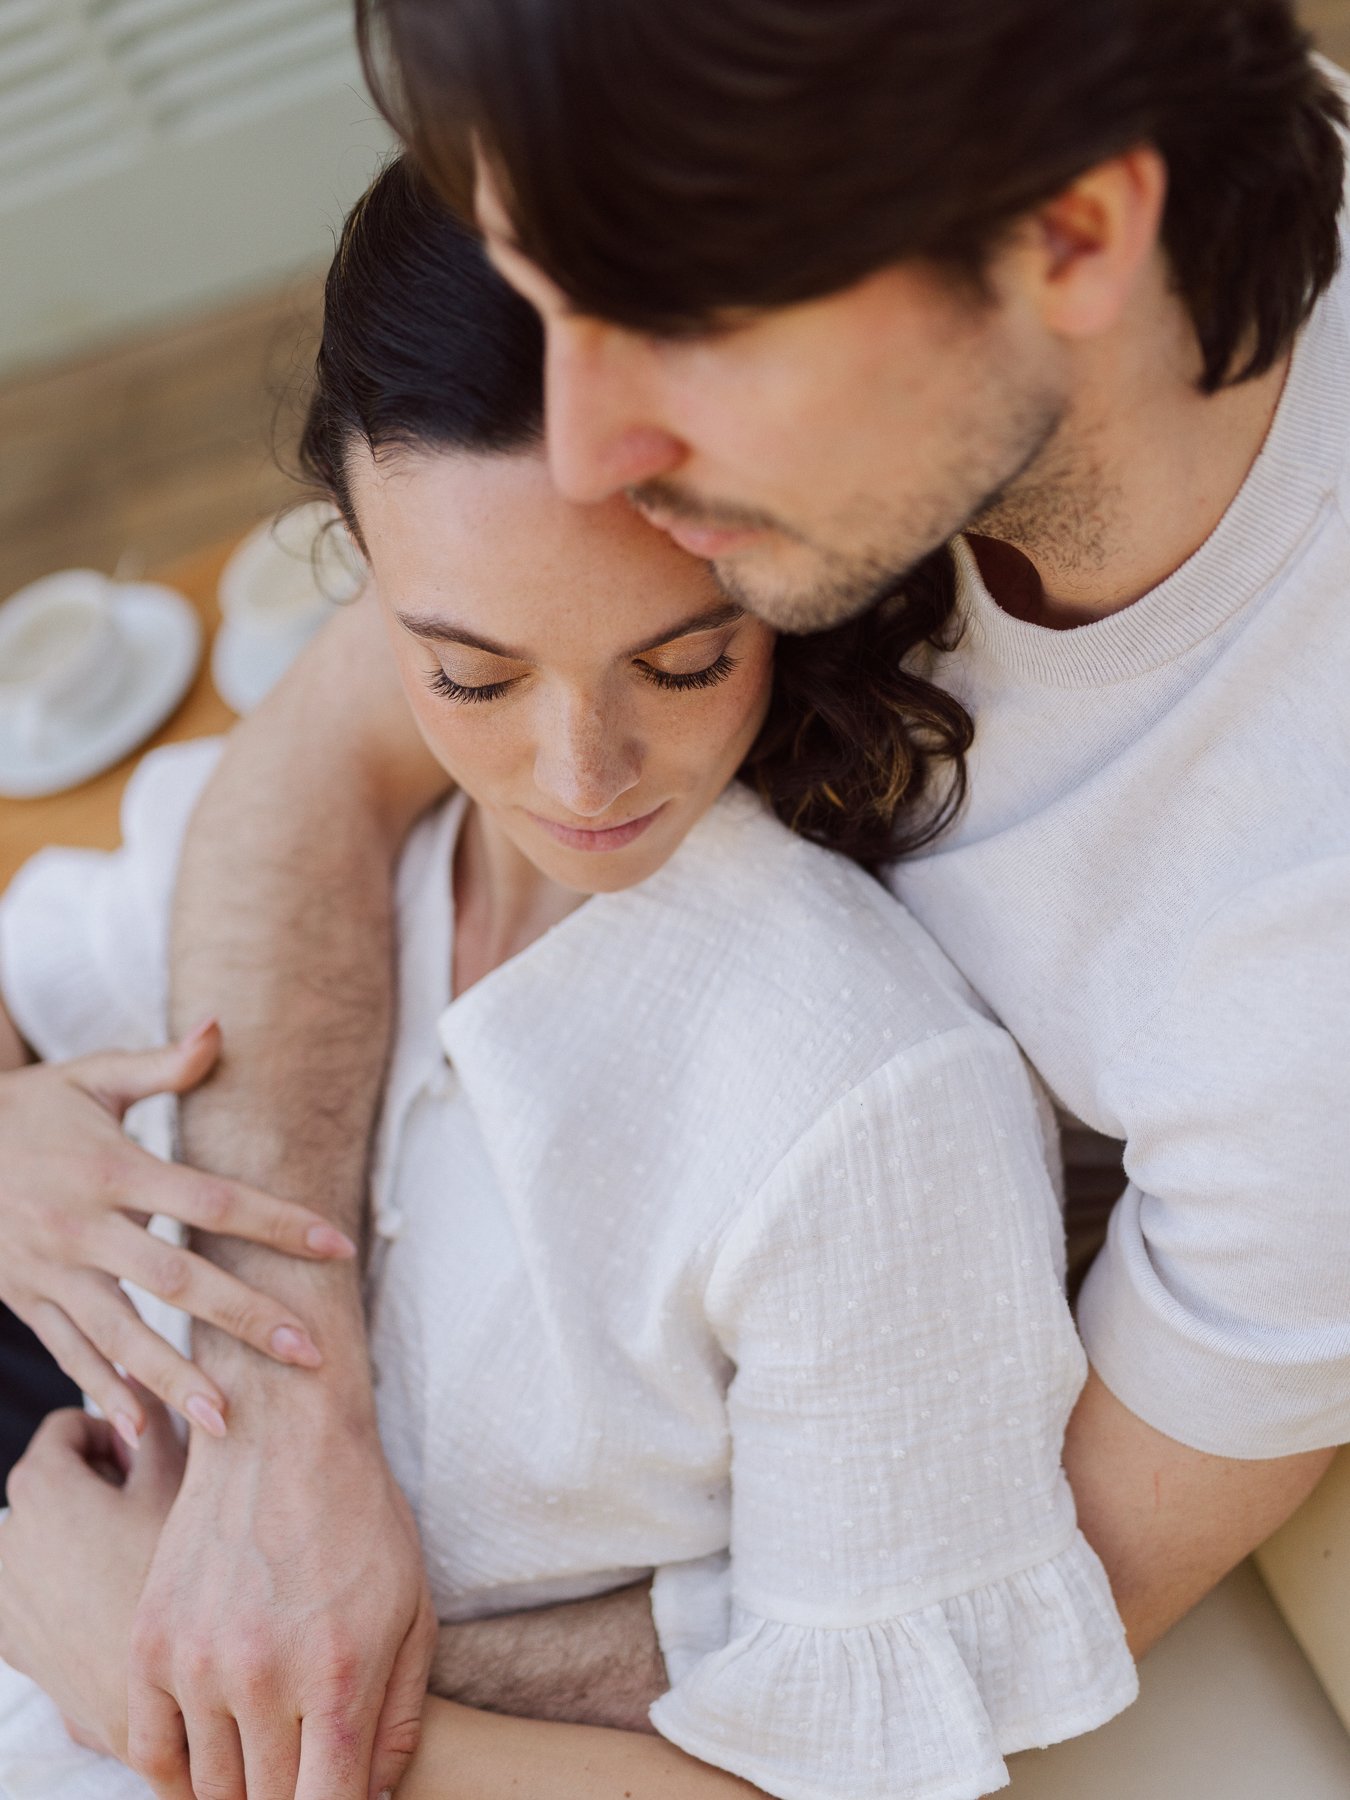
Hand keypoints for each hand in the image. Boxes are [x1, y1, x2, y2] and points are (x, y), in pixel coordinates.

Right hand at [0, 1022, 356, 1440]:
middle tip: (307, 1353)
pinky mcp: (26, 1299)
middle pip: (176, 1280)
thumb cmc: (27, 1109)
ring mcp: (51, 1270)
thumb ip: (163, 1065)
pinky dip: (104, 1391)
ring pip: (120, 1334)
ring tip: (227, 1423)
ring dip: (174, 1379)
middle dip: (244, 1318)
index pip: (210, 1199)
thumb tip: (221, 1026)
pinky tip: (145, 1430)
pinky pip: (70, 1351)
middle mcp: (83, 1226)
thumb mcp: (90, 1076)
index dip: (276, 1222)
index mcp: (113, 1169)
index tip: (338, 1245)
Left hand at [0, 1403, 183, 1760]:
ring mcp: (3, 1592)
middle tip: (152, 1507)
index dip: (116, 1432)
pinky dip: (67, 1576)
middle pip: (51, 1478)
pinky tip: (116, 1595)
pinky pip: (35, 1582)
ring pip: (43, 1531)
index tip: (149, 1462)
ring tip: (137, 1553)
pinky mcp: (10, 1637)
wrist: (158, 1703)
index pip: (68, 1426)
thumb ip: (159, 1426)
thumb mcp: (177, 1488)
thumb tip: (152, 1383)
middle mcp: (7, 1536)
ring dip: (83, 1528)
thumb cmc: (174, 1582)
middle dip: (99, 1481)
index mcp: (41, 1488)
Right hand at [127, 1375, 437, 1799]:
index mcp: (337, 1674)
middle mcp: (262, 1677)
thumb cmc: (361, 1519)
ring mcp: (197, 1662)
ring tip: (271, 1752)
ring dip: (242, 1785)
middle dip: (294, 1795)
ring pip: (211, 1787)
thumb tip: (371, 1798)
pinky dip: (180, 1774)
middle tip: (309, 1763)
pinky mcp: (150, 1643)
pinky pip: (150, 1752)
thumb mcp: (413, 1610)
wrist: (282, 1433)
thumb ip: (397, 1715)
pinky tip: (213, 1758)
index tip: (338, 1795)